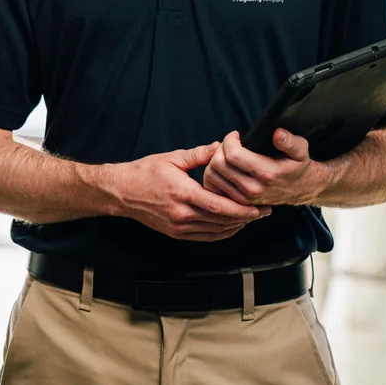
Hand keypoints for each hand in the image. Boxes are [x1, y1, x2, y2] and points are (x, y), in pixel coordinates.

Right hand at [107, 143, 271, 241]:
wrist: (121, 191)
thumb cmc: (145, 172)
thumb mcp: (172, 158)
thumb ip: (199, 154)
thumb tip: (221, 147)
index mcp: (182, 193)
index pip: (220, 206)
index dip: (243, 209)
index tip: (260, 205)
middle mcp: (182, 214)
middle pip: (222, 221)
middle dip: (246, 217)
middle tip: (264, 211)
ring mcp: (179, 226)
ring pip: (216, 231)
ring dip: (237, 226)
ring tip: (252, 217)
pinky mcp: (176, 233)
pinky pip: (206, 237)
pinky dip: (222, 233)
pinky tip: (233, 226)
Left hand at [203, 129, 327, 207]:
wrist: (301, 189)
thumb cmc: (297, 167)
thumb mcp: (301, 151)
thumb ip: (290, 142)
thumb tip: (277, 134)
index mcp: (266, 173)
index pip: (233, 154)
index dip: (229, 140)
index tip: (235, 135)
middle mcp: (252, 188)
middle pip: (219, 164)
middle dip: (220, 148)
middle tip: (229, 143)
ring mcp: (243, 198)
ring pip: (212, 175)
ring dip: (214, 160)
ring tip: (226, 153)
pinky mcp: (238, 202)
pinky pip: (214, 186)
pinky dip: (214, 173)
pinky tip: (224, 165)